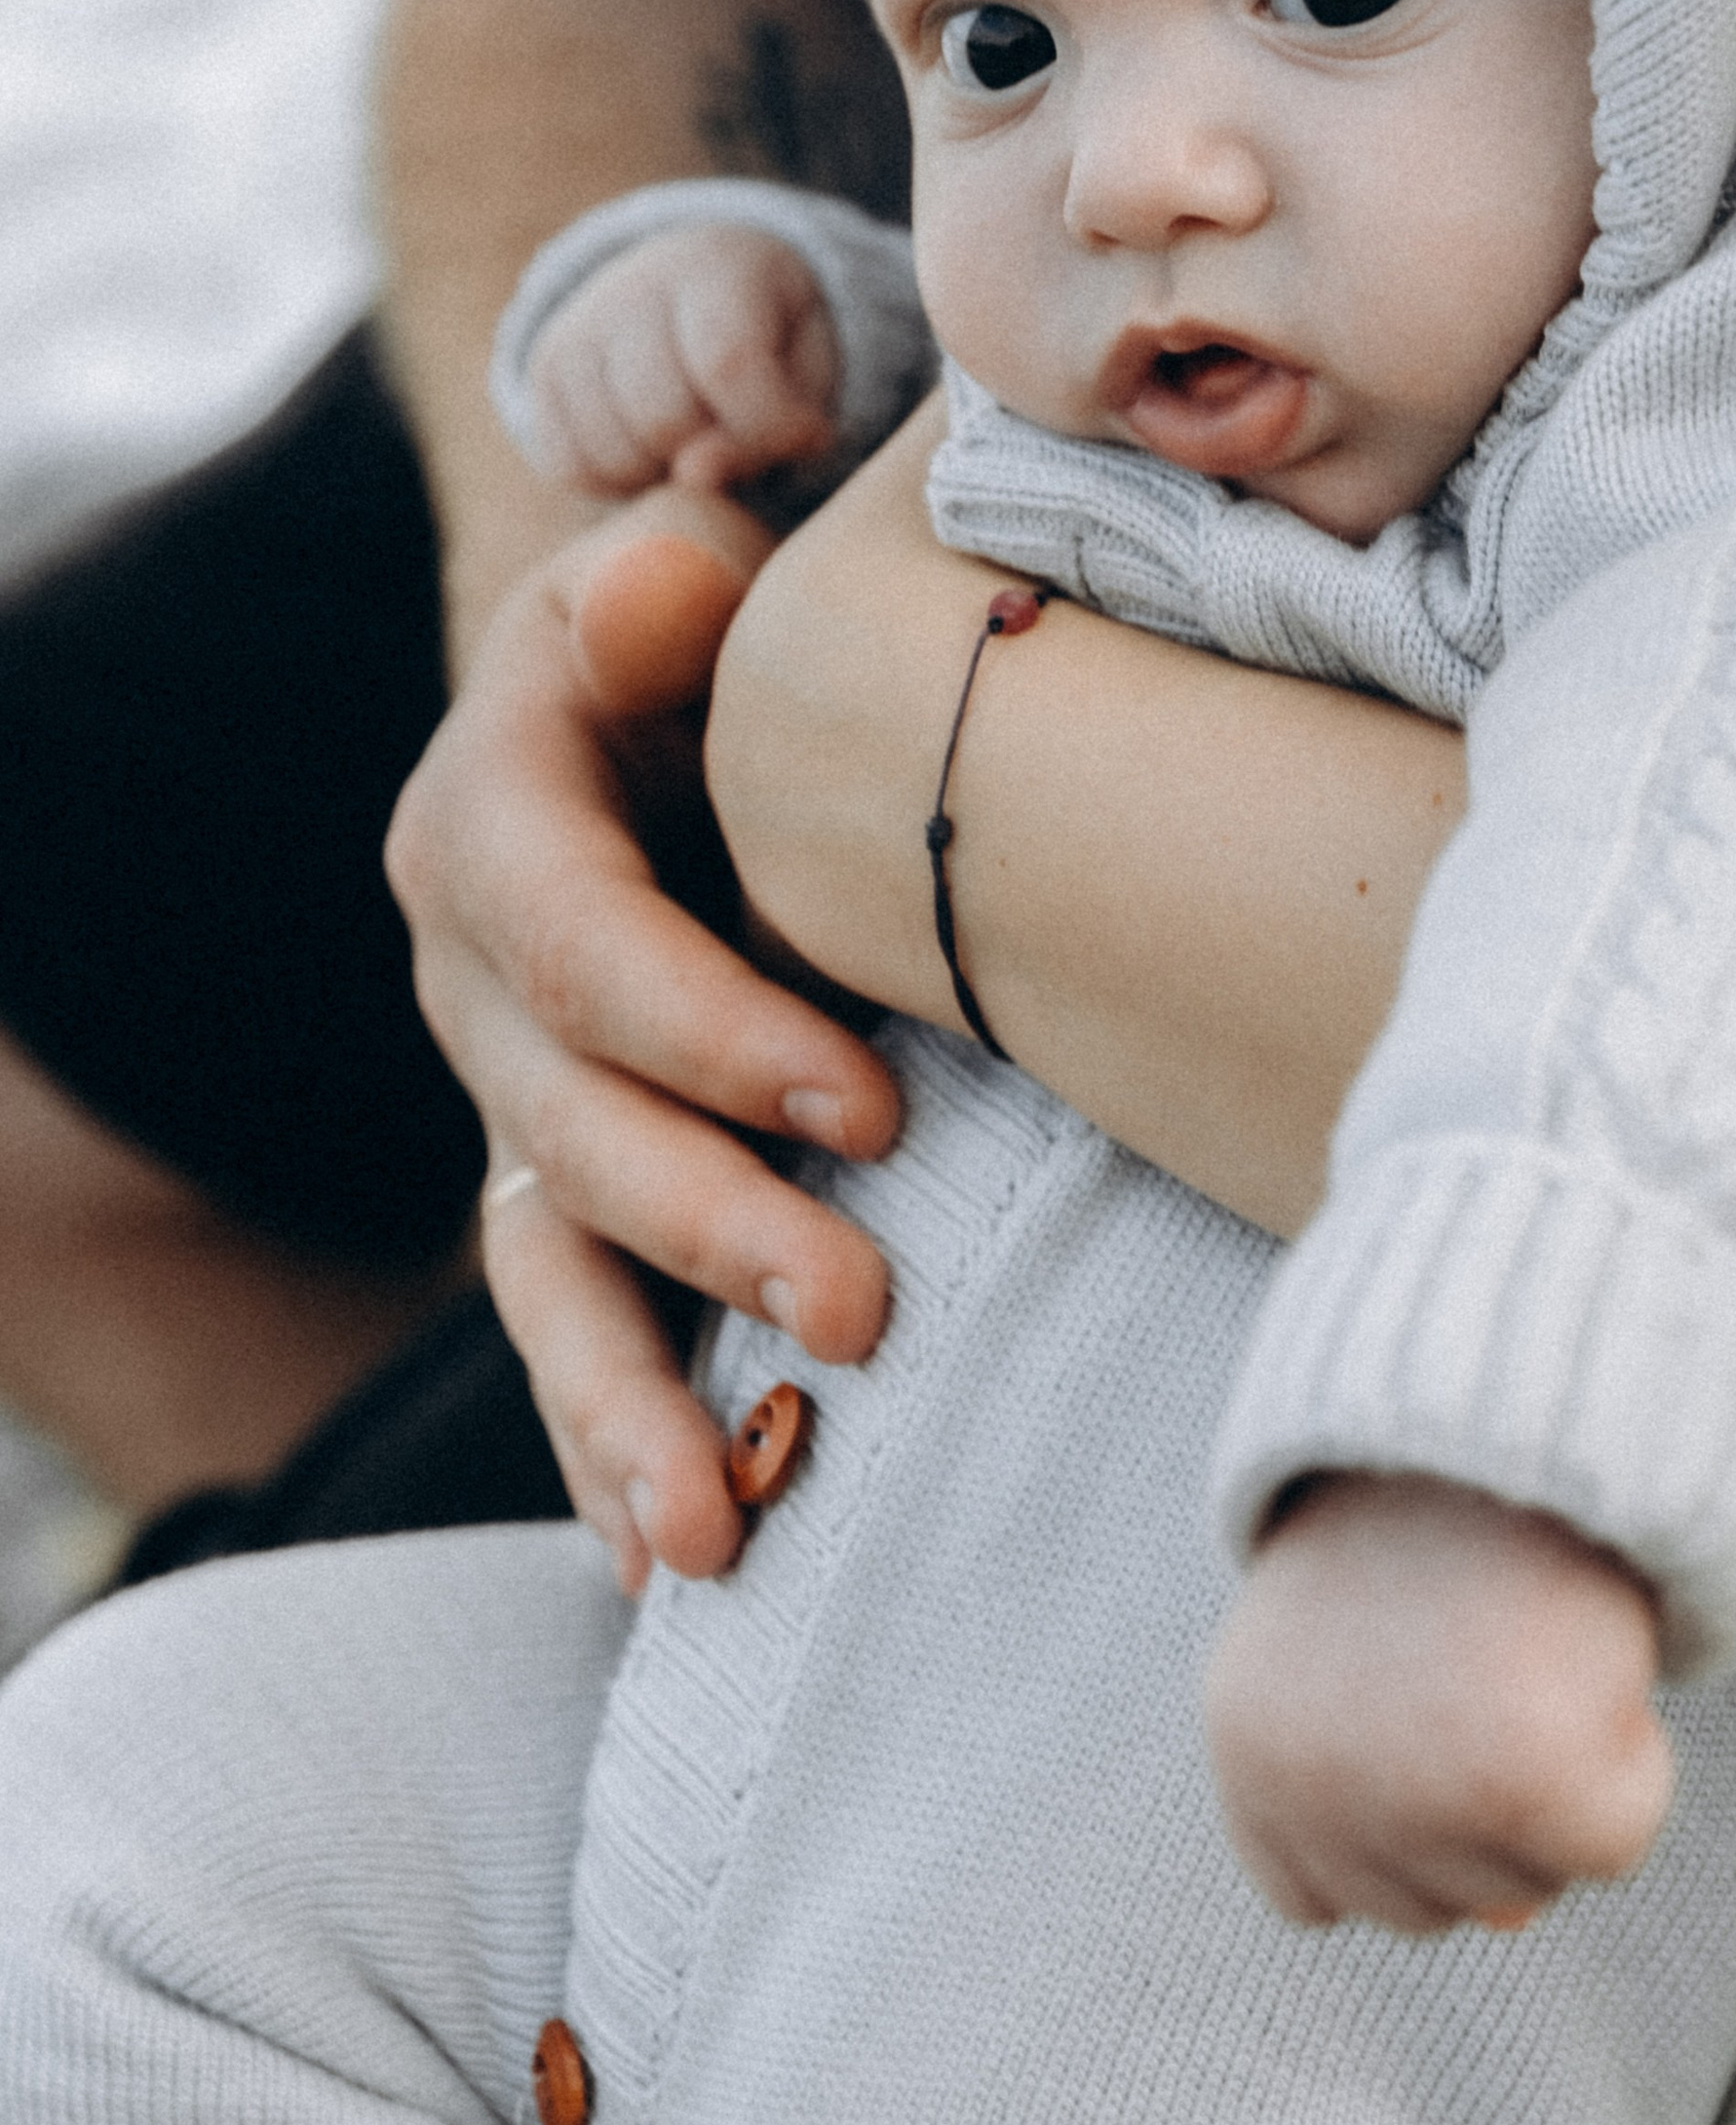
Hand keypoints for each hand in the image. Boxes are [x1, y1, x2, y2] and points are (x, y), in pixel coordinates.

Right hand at [384, 489, 902, 1590]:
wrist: (685, 691)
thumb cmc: (724, 626)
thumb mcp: (692, 564)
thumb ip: (670, 584)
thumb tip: (655, 594)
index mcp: (494, 812)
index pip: (575, 939)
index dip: (702, 1028)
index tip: (869, 1105)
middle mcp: (476, 974)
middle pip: (557, 1122)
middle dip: (704, 1228)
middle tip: (863, 1310)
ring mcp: (514, 1092)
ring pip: (536, 1260)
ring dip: (620, 1401)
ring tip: (716, 1536)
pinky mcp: (569, 1177)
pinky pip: (570, 1319)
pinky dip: (611, 1441)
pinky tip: (662, 1560)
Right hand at [526, 224, 841, 494]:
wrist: (696, 286)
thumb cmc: (770, 337)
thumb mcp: (807, 365)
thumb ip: (778, 425)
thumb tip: (697, 475)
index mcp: (715, 267)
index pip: (728, 365)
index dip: (762, 426)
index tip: (796, 435)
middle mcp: (630, 288)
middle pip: (664, 418)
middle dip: (710, 449)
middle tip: (733, 429)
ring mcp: (575, 329)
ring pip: (612, 453)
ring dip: (663, 474)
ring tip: (693, 437)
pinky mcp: (542, 372)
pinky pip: (568, 467)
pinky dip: (615, 483)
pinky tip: (650, 449)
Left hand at [1203, 1472, 1673, 1935]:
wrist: (1501, 1388)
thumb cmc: (1428, 1507)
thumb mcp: (1365, 1652)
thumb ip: (1398, 1796)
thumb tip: (1510, 1923)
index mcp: (1248, 1750)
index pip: (1312, 1894)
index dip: (1387, 1816)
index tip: (1414, 1710)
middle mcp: (1317, 1794)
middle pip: (1429, 1907)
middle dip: (1474, 1802)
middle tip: (1481, 1656)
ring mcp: (1424, 1801)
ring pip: (1528, 1884)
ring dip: (1552, 1777)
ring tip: (1526, 1641)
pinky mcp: (1539, 1790)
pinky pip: (1615, 1839)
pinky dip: (1630, 1757)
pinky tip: (1585, 1653)